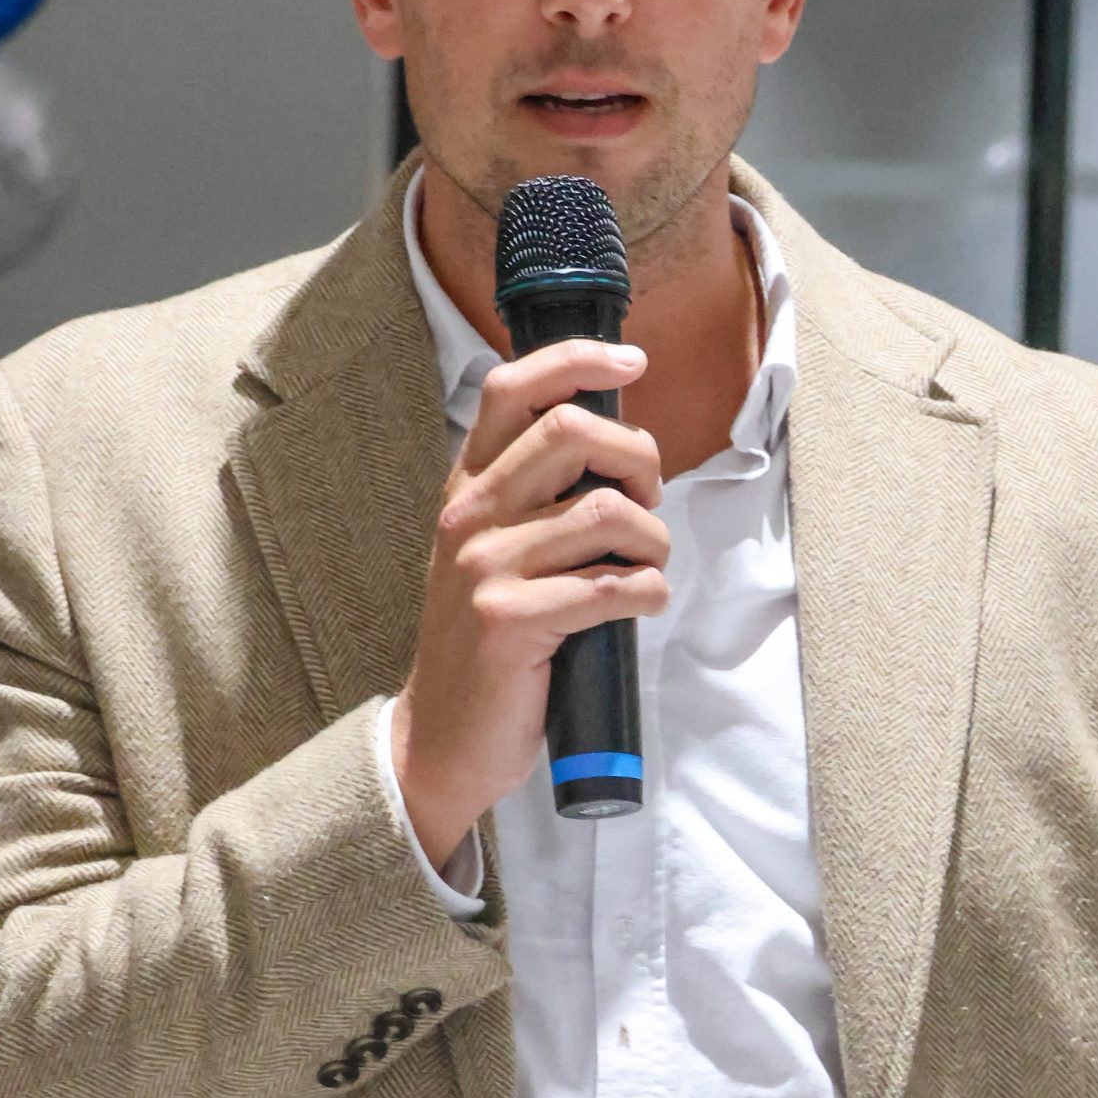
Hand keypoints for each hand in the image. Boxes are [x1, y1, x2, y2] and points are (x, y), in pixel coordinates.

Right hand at [392, 338, 669, 871]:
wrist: (443, 738)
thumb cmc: (490, 644)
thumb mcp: (493, 553)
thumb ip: (537, 498)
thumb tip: (621, 449)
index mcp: (467, 489)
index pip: (510, 389)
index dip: (578, 359)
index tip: (632, 362)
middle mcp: (468, 517)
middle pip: (574, 433)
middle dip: (640, 462)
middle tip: (647, 508)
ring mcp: (484, 569)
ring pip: (608, 514)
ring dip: (654, 542)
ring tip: (645, 570)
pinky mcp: (510, 622)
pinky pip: (613, 586)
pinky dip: (649, 594)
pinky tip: (640, 607)